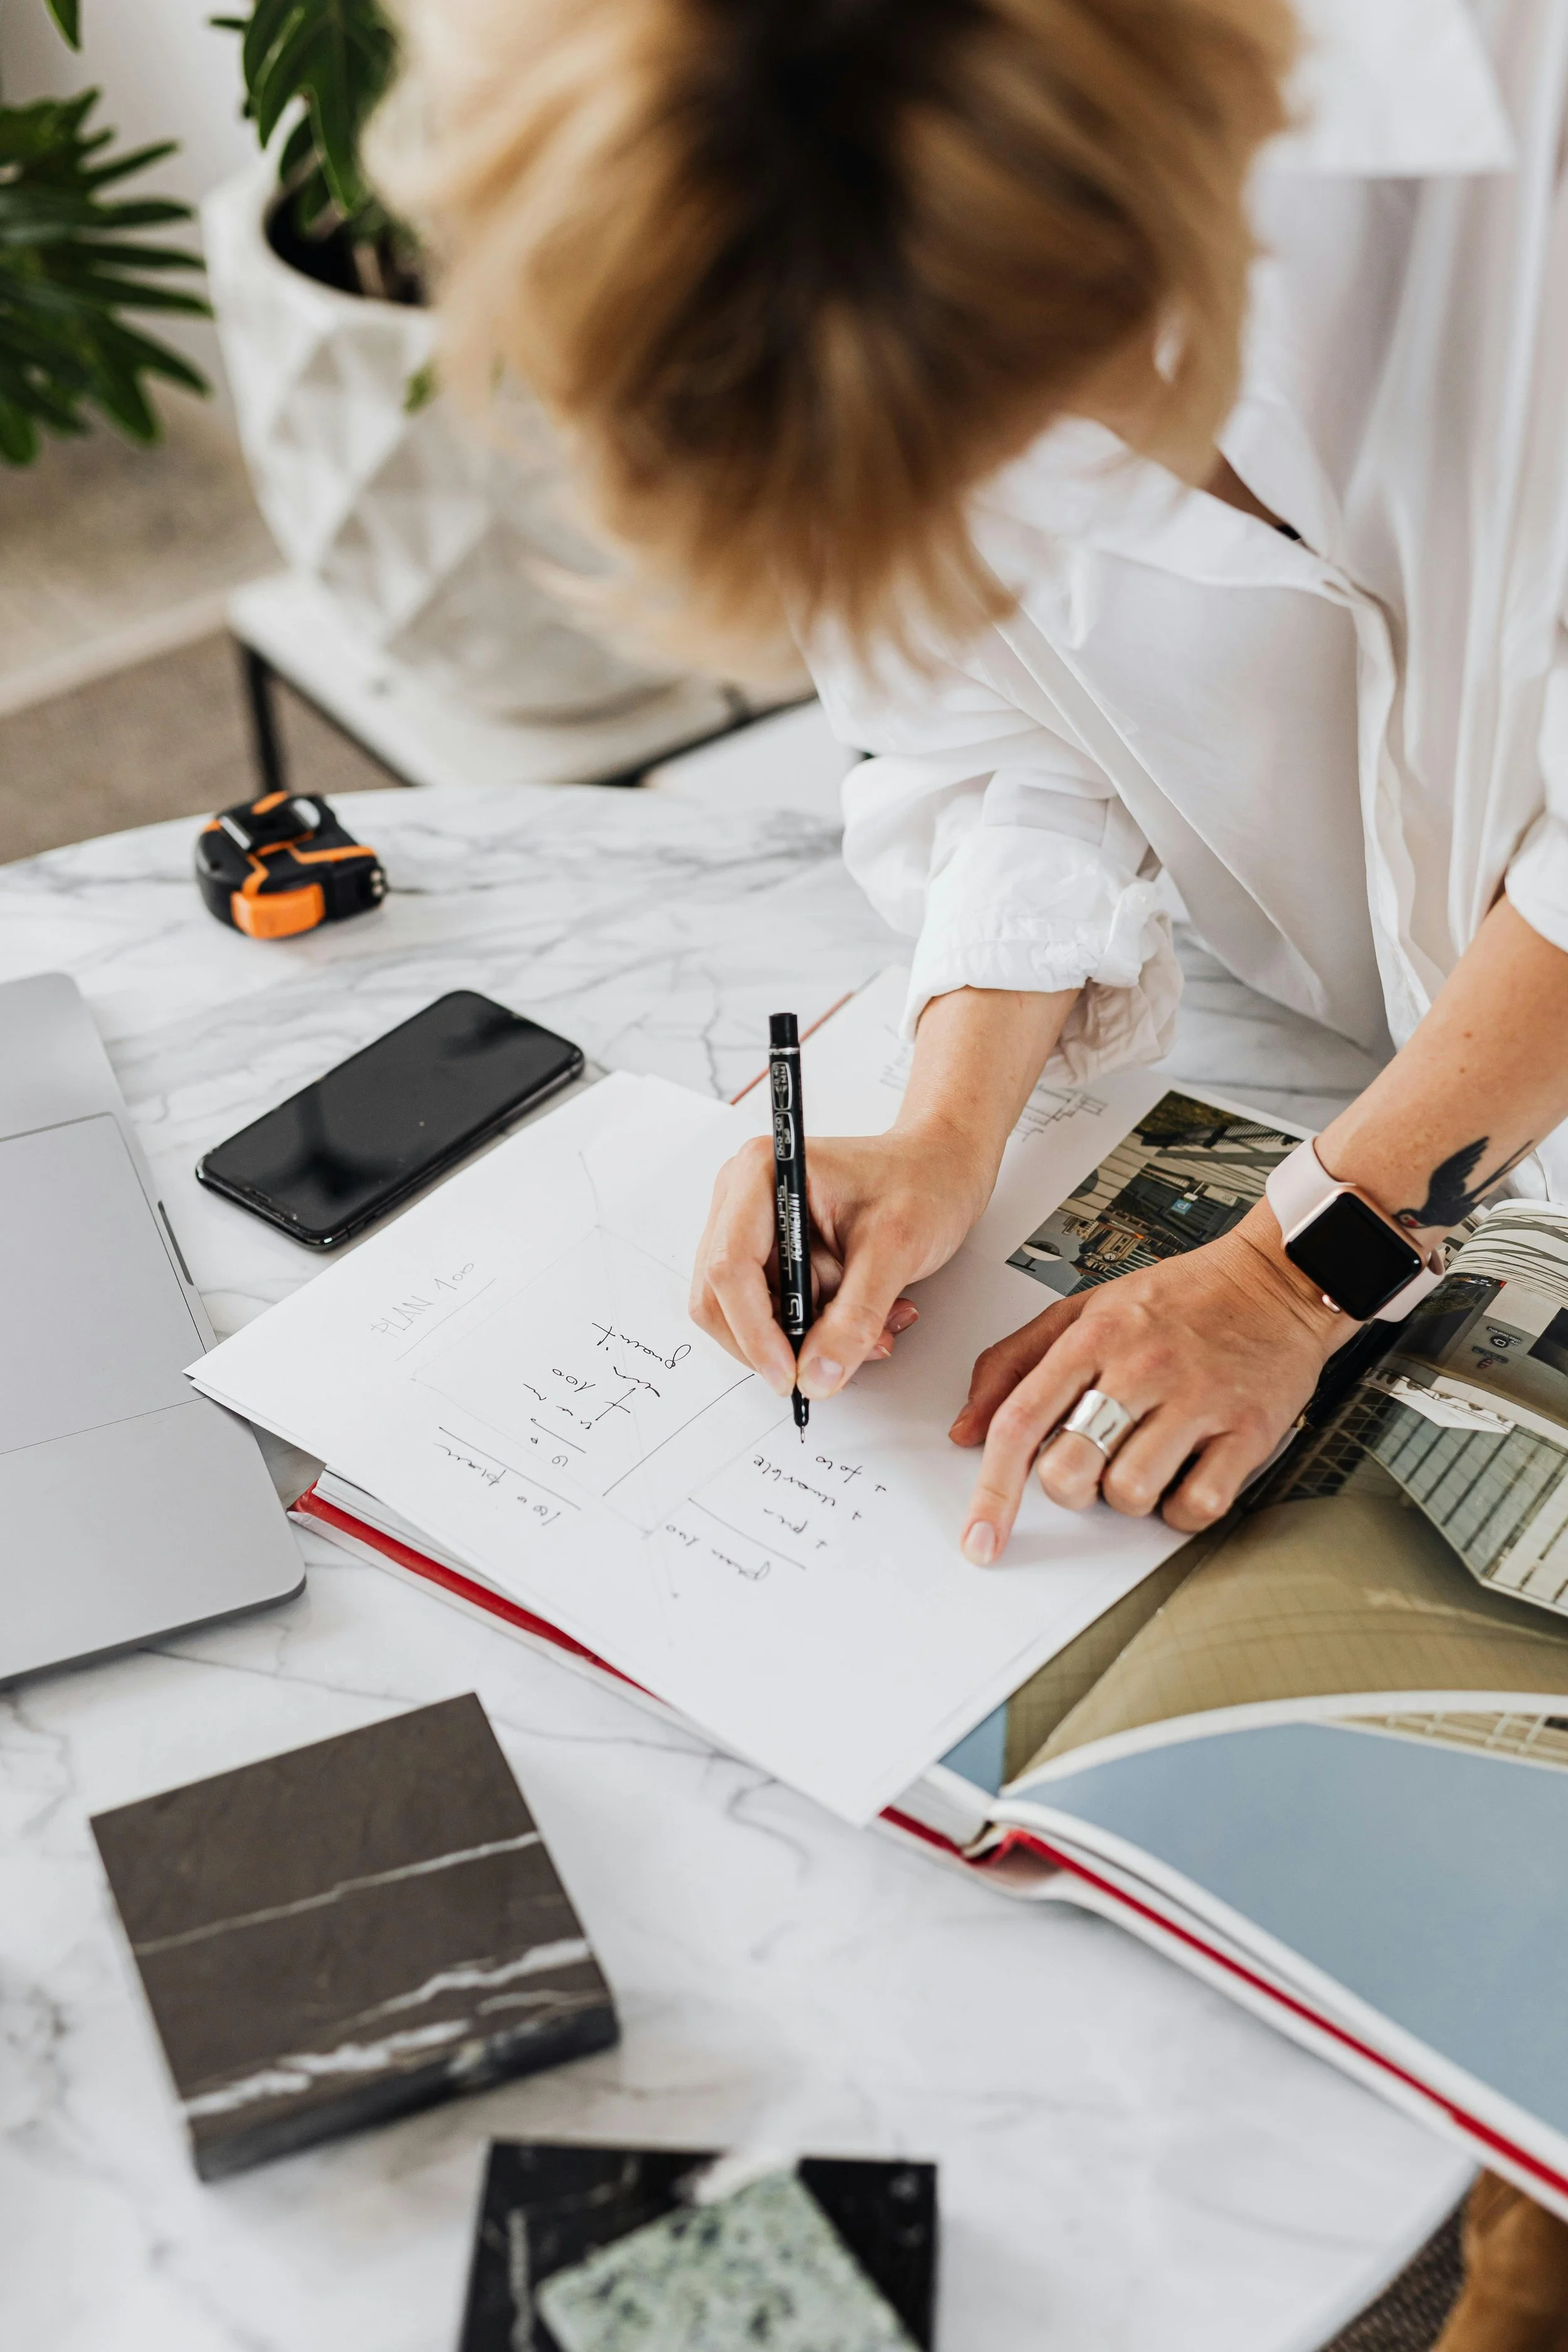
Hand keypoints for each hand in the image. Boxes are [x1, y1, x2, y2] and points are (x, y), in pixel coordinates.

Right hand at [690, 1126, 985, 1397]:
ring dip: (805, 1339)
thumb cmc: (922, 1183)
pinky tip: (865, 1319)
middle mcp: (743, 1199)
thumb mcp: (895, 1251)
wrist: (941, 1169)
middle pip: (720, 1297)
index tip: (790, 1375)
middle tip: (828, 1367)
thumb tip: (817, 1376)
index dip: (754, 1331)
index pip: (730, 1266)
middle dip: (774, 1342)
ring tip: (874, 1328)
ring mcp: (752, 1228)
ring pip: (746, 1314)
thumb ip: (854, 1318)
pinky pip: (773, 1313)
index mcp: (763, 1175)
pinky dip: (815, 1332)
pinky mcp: (771, 1256)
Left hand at [949, 1207, 1346, 1557]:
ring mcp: (1199, 1400)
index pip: (1020, 1422)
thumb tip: (967, 1429)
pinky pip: (1198, 1505)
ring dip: (1127, 1498)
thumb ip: (1014, 1363)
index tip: (980, 1537)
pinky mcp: (1249, 1429)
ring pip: (1130, 1494)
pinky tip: (1183, 1476)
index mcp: (1095, 1336)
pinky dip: (1182, 1510)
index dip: (991, 1491)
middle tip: (1090, 1464)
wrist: (1275, 1277)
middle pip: (1070, 1470)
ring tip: (1144, 1459)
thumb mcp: (1084, 1309)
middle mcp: (1143, 1367)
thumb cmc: (1179, 1297)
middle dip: (1069, 1488)